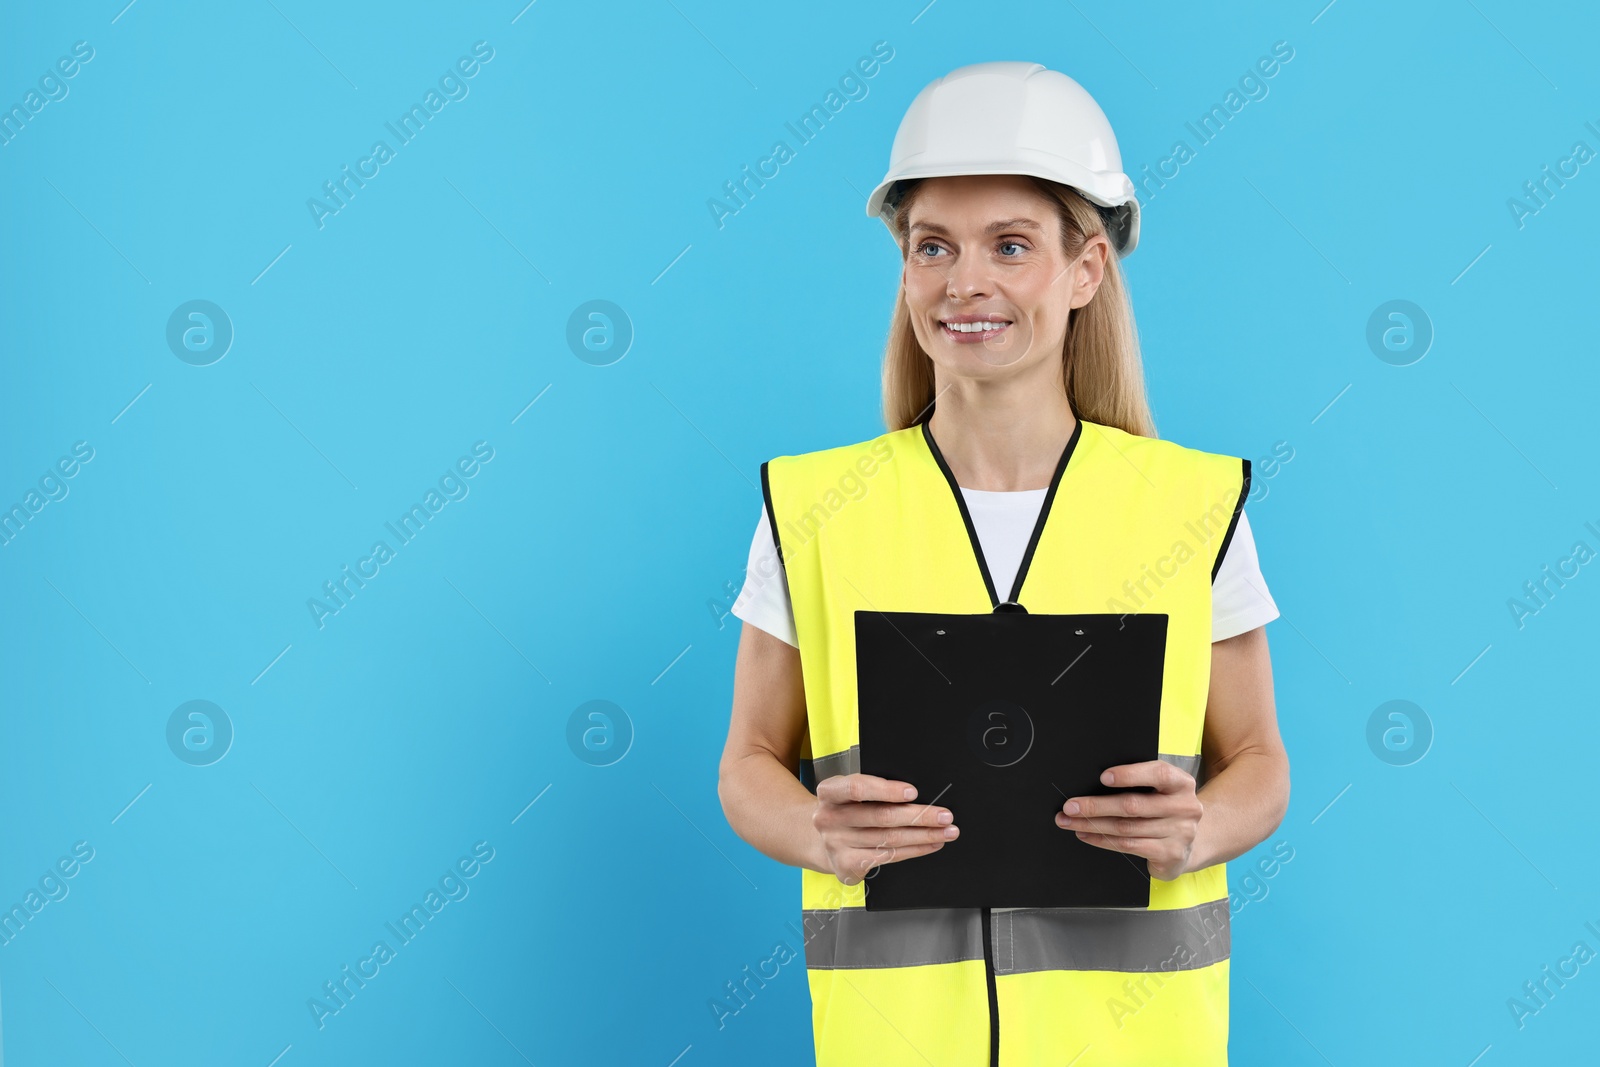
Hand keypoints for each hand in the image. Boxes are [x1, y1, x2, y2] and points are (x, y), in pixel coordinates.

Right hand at [813, 774, 957, 885]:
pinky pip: (888, 857)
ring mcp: (837, 845)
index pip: (857, 788)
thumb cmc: (846, 810)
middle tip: (945, 816)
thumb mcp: (850, 793)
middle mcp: (829, 819)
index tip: (913, 792)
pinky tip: (930, 845)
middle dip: (919, 816)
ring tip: (946, 832)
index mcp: (829, 792)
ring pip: (889, 840)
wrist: (821, 841)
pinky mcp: (847, 866)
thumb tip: (916, 795)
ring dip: (923, 836)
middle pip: (881, 817)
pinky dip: (914, 851)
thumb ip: (874, 790)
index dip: (886, 790)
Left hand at [1057, 761, 1202, 880]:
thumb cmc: (1164, 809)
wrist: (1188, 844)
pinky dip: (1102, 840)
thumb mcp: (1161, 791)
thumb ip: (1141, 783)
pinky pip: (1128, 845)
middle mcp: (1185, 807)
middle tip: (1070, 806)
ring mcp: (1180, 833)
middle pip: (1133, 805)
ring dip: (1092, 824)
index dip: (1130, 775)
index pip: (1158, 774)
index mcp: (1182, 783)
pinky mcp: (1170, 854)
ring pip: (1126, 828)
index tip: (1103, 777)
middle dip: (1096, 805)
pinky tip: (1086, 835)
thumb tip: (1095, 782)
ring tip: (1070, 821)